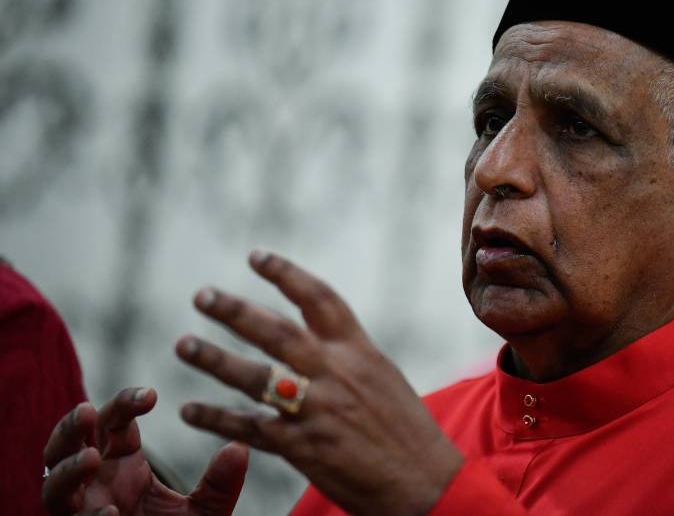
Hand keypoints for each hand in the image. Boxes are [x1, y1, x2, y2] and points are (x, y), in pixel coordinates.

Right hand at [42, 387, 247, 515]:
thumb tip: (240, 448)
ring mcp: (84, 510)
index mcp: (122, 462)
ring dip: (67, 468)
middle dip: (71, 425)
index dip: (126, 403)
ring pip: (54, 484)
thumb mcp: (205, 511)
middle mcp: (96, 482)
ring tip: (91, 459)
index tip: (152, 395)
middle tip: (87, 410)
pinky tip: (110, 512)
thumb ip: (220, 483)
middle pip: (69, 445)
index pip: (115, 422)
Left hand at [175, 251, 463, 515]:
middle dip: (235, 311)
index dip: (286, 274)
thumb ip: (347, 356)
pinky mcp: (303, 448)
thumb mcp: (383, 377)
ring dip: (215, 359)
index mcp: (359, 350)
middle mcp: (336, 373)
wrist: (425, 481)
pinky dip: (217, 419)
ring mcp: (318, 409)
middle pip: (277, 331)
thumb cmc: (406, 430)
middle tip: (202, 295)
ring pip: (256, 376)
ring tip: (184, 345)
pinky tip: (190, 411)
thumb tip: (316, 336)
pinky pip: (250, 428)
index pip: (319, 299)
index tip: (256, 256)